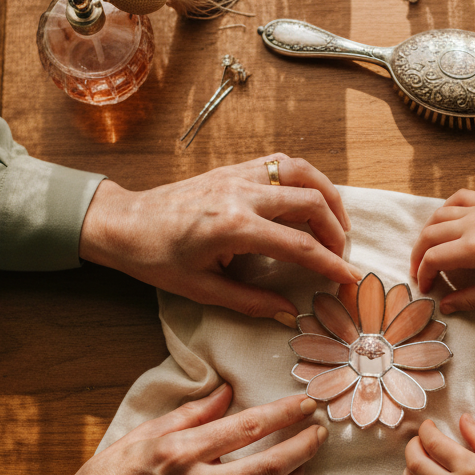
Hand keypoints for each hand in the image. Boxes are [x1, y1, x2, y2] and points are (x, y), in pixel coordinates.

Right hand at [16, 384, 326, 474]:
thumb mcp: (145, 433)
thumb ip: (191, 413)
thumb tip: (227, 390)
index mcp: (181, 453)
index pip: (247, 427)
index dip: (284, 413)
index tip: (307, 403)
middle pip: (270, 466)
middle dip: (304, 445)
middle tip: (320, 431)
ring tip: (305, 459)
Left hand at [80, 153, 360, 321]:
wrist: (123, 222)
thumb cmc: (155, 258)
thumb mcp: (201, 289)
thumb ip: (249, 301)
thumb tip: (288, 312)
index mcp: (233, 227)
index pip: (299, 246)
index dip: (331, 264)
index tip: (351, 279)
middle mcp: (240, 194)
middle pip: (310, 203)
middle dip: (337, 231)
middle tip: (342, 256)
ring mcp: (238, 175)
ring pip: (302, 173)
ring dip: (328, 197)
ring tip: (338, 224)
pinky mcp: (234, 168)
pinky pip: (281, 163)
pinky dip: (305, 178)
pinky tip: (311, 198)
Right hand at [410, 190, 474, 313]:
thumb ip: (470, 299)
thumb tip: (445, 305)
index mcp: (474, 248)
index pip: (433, 258)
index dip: (423, 274)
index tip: (426, 288)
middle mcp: (472, 224)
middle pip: (429, 235)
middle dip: (418, 255)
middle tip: (419, 272)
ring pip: (438, 215)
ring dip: (427, 233)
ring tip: (427, 250)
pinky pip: (457, 198)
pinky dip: (445, 208)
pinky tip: (445, 223)